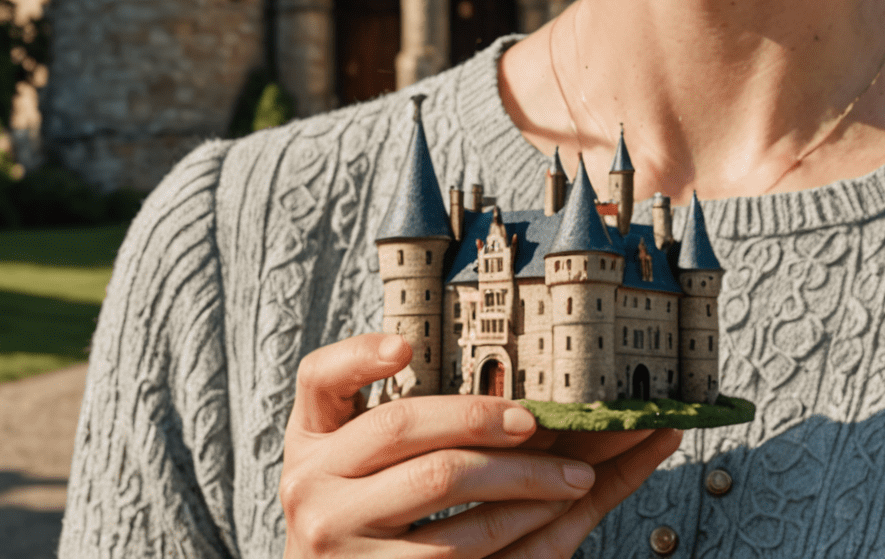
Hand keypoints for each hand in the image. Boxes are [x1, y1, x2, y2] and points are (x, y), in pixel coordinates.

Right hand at [281, 334, 681, 555]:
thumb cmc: (356, 510)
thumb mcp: (347, 457)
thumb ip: (387, 411)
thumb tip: (443, 357)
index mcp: (310, 440)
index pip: (321, 378)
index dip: (360, 355)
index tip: (404, 346)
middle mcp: (312, 486)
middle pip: (403, 425)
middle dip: (480, 416)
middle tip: (538, 420)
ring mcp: (338, 540)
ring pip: (440, 487)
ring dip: (520, 479)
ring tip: (574, 474)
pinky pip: (455, 553)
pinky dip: (513, 528)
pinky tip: (549, 516)